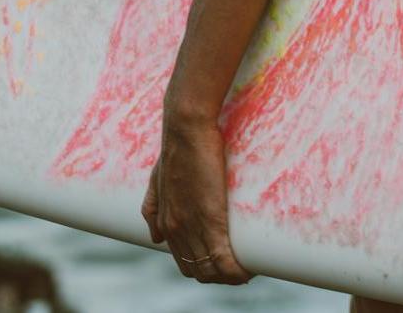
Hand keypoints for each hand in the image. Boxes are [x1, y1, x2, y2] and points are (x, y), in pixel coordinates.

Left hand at [140, 111, 252, 284]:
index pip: (184, 262)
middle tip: (240, 265)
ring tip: (249, 268)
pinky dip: (237, 271)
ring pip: (211, 271)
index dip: (205, 268)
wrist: (186, 128)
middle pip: (198, 271)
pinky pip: (224, 261)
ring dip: (231, 276)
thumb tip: (156, 238)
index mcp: (165, 221)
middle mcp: (175, 229)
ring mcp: (191, 225)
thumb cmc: (177, 147)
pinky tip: (249, 270)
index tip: (224, 262)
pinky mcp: (210, 219)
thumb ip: (153, 207)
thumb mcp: (157, 179)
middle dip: (220, 275)